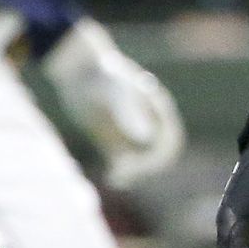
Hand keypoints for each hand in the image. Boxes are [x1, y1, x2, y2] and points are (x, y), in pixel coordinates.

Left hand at [44, 17, 185, 186]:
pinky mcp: (115, 142)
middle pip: (160, 155)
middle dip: (146, 168)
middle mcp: (150, 122)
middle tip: (122, 170)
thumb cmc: (98, 74)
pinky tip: (111, 177)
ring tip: (115, 176)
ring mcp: (133, 133)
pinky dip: (122, 174)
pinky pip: (126, 165)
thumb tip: (146, 138)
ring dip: (134, 174)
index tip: (133, 161)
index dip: (158, 156)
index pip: (170, 140)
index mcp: (158, 109)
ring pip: (144, 164)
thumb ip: (129, 111)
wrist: (78, 71)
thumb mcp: (112, 91)